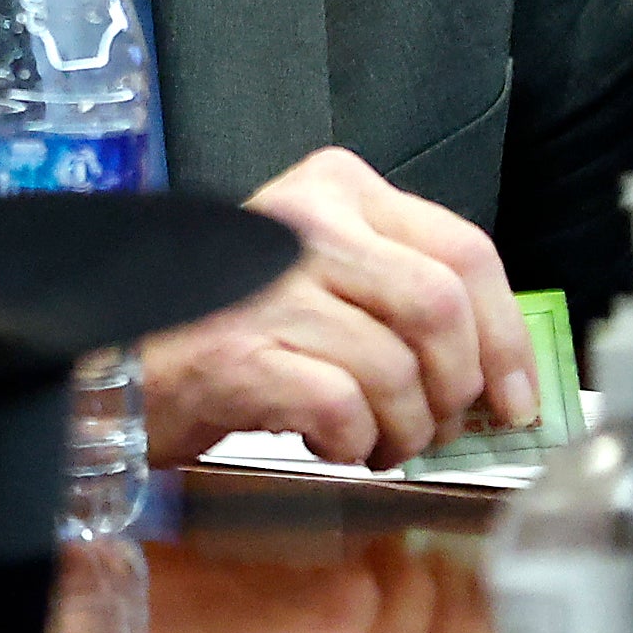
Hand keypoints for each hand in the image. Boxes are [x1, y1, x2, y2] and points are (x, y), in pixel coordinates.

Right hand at [142, 146, 530, 468]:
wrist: (117, 360)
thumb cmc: (227, 324)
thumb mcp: (320, 275)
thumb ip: (400, 294)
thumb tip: (497, 370)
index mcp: (337, 190)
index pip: (465, 251)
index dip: (506, 336)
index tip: (515, 396)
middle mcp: (304, 222)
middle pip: (441, 307)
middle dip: (458, 386)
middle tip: (440, 427)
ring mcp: (268, 287)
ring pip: (397, 368)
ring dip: (404, 429)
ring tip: (377, 442)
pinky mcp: (239, 352)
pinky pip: (344, 408)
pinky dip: (353, 443)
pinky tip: (331, 443)